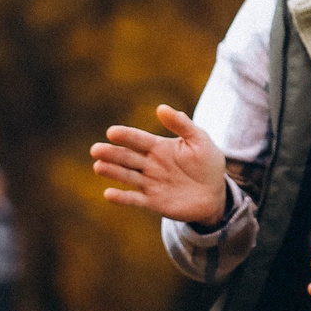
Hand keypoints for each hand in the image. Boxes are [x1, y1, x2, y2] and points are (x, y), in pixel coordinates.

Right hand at [93, 106, 228, 226]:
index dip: (126, 136)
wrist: (215, 193)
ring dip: (112, 172)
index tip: (112, 132)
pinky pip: (135, 200)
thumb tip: (161, 108)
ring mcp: (150, 183)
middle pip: (127, 157)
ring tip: (98, 166)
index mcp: (158, 147)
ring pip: (127, 176)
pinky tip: (109, 194)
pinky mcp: (153, 202)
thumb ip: (182, 124)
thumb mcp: (199, 140)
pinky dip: (122, 198)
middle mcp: (149, 164)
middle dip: (111, 153)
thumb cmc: (207, 163)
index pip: (138, 139)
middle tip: (96, 150)